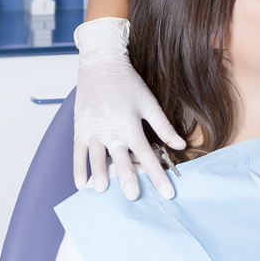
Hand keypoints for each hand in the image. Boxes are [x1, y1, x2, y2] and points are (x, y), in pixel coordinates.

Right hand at [72, 18, 185, 200]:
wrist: (100, 64)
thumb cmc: (127, 82)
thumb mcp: (148, 102)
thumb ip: (163, 126)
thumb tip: (181, 145)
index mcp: (131, 125)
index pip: (148, 156)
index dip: (158, 176)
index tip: (167, 193)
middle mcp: (112, 130)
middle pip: (122, 160)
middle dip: (129, 179)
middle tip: (134, 196)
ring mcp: (94, 130)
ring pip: (97, 158)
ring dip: (100, 174)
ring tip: (103, 190)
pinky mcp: (80, 129)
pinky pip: (78, 152)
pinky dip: (78, 168)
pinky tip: (81, 184)